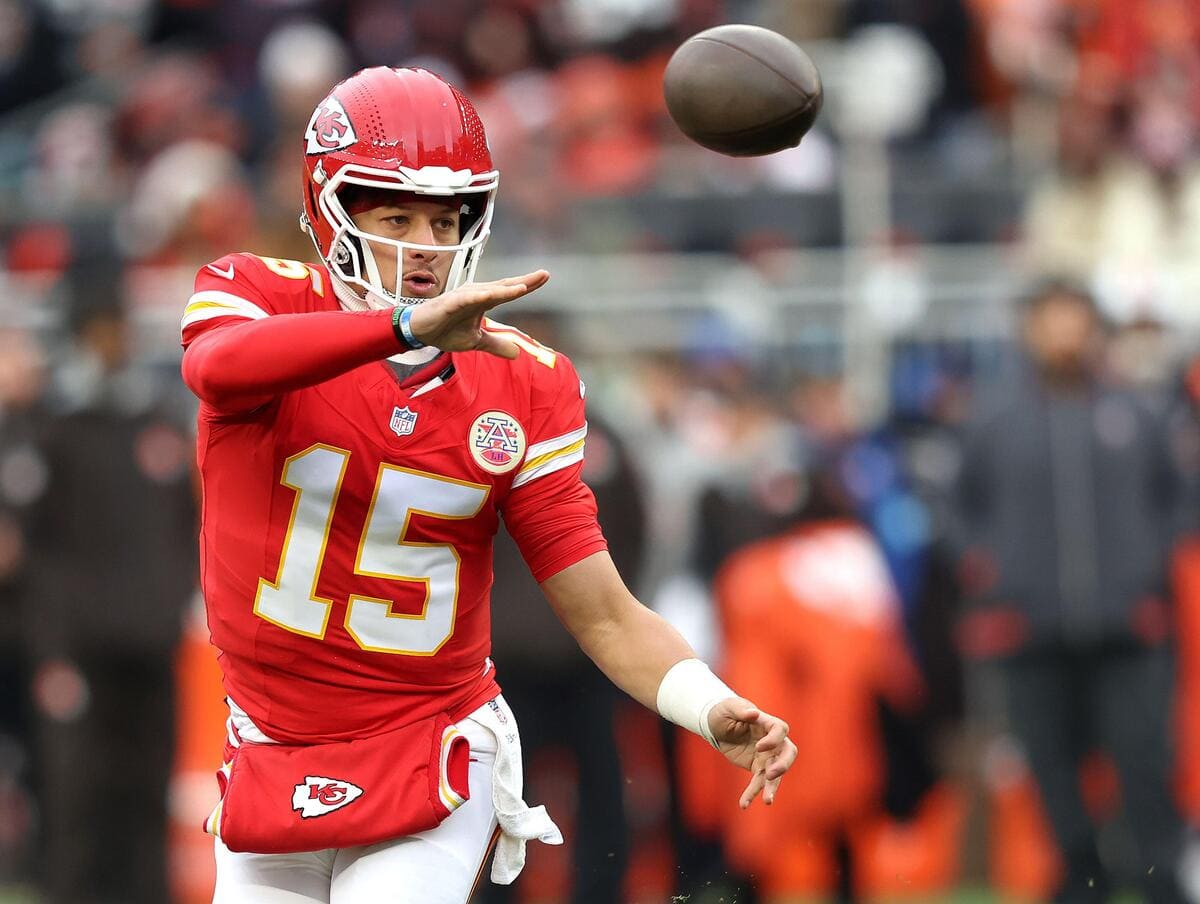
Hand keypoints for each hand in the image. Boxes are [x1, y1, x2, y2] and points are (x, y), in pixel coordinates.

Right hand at [407, 271, 549, 357]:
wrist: (420, 332)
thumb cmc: (446, 330)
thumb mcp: (476, 341)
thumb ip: (496, 344)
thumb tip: (517, 353)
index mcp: (483, 300)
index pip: (509, 291)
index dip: (527, 284)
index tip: (545, 276)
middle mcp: (475, 294)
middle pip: (503, 287)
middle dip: (524, 281)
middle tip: (544, 275)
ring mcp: (462, 298)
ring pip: (487, 292)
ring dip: (505, 289)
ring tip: (524, 286)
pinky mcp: (449, 304)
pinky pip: (465, 299)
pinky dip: (477, 296)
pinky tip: (488, 295)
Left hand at [707, 697, 796, 808]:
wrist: (716, 725)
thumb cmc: (725, 711)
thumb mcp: (730, 708)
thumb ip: (741, 710)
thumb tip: (754, 714)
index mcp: (767, 722)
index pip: (780, 729)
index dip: (773, 739)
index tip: (759, 747)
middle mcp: (771, 740)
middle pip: (788, 752)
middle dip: (783, 764)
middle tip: (771, 774)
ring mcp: (766, 755)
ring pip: (775, 773)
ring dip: (772, 786)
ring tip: (767, 800)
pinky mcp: (757, 768)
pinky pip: (759, 782)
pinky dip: (752, 793)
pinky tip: (744, 804)